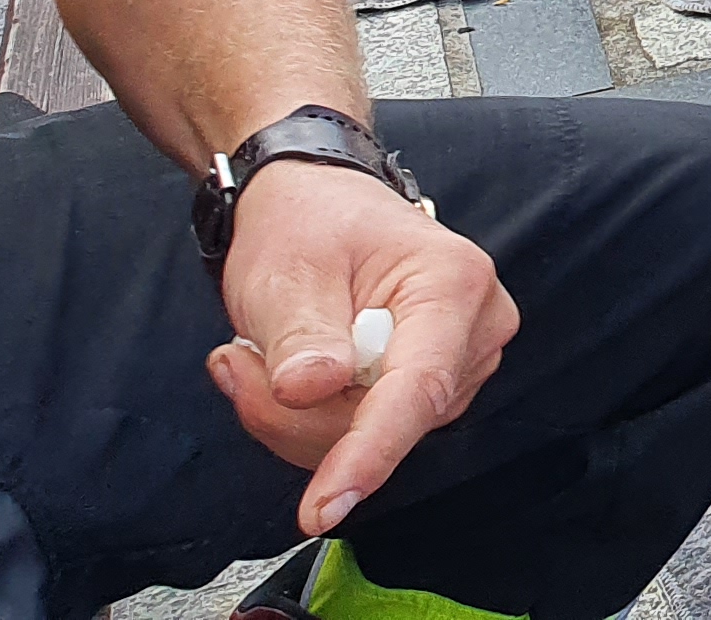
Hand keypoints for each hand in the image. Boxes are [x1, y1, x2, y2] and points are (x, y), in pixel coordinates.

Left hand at [204, 160, 518, 535]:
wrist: (319, 205)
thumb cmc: (310, 223)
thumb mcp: (287, 269)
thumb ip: (301, 333)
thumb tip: (309, 391)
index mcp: (454, 283)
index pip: (416, 389)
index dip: (369, 452)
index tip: (323, 506)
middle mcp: (476, 327)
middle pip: (388, 420)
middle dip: (298, 415)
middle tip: (234, 363)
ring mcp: (460, 361)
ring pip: (373, 436)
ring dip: (297, 417)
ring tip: (255, 356)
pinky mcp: (433, 385)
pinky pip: (367, 434)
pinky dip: (312, 420)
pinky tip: (290, 373)